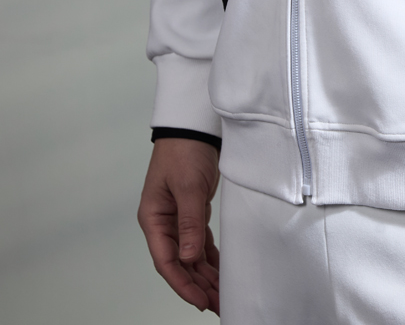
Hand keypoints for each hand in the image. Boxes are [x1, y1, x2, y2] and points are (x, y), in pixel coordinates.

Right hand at [138, 138, 220, 314]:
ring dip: (205, 276)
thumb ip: (189, 222)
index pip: (166, 260)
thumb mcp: (187, 187)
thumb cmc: (184, 151)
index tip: (199, 301)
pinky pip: (200, 244)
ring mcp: (178, 220)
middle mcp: (164, 223)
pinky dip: (211, 259)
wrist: (194, 128)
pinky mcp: (193, 214)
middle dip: (197, 286)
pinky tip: (221, 273)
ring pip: (191, 256)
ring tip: (222, 295)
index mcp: (154, 218)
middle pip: (179, 263)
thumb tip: (188, 257)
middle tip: (217, 304)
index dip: (182, 283)